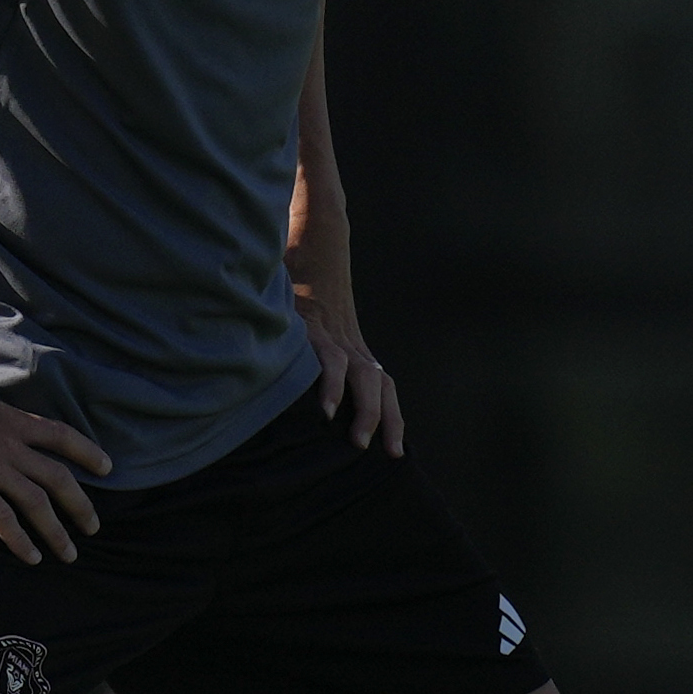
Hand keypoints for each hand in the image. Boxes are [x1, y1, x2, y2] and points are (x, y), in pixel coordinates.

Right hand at [0, 357, 110, 564]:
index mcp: (13, 421)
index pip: (62, 435)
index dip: (87, 452)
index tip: (107, 467)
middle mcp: (11, 445)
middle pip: (58, 477)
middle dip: (80, 505)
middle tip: (93, 527)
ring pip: (38, 502)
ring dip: (57, 532)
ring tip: (70, 554)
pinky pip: (2, 517)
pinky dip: (21, 540)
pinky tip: (32, 557)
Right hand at [293, 247, 406, 456]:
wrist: (312, 239)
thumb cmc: (300, 285)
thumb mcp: (309, 325)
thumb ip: (309, 353)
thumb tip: (298, 392)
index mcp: (350, 345)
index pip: (381, 384)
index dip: (392, 417)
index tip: (394, 452)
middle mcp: (349, 343)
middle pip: (381, 385)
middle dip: (387, 421)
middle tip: (385, 454)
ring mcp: (335, 335)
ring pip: (365, 377)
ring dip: (366, 411)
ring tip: (358, 442)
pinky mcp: (315, 327)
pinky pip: (330, 362)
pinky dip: (332, 388)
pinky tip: (327, 412)